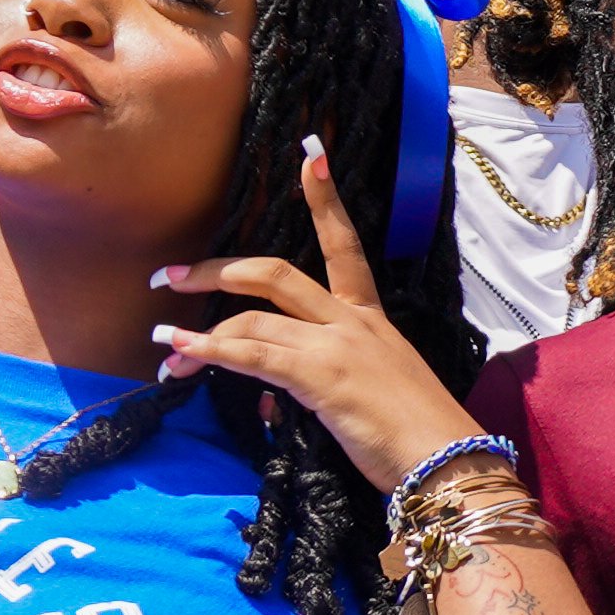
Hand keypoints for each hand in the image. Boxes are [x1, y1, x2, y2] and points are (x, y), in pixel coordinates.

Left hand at [160, 139, 482, 484]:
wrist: (448, 459)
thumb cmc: (417, 434)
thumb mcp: (372, 391)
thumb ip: (321, 380)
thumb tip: (271, 395)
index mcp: (369, 318)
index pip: (344, 246)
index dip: (325, 200)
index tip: (309, 156)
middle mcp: (350, 321)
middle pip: (274, 275)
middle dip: (217, 270)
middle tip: (172, 276)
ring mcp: (335, 345)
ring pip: (253, 319)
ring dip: (200, 331)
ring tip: (166, 345)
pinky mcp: (320, 376)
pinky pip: (252, 355)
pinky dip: (210, 351)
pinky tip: (181, 354)